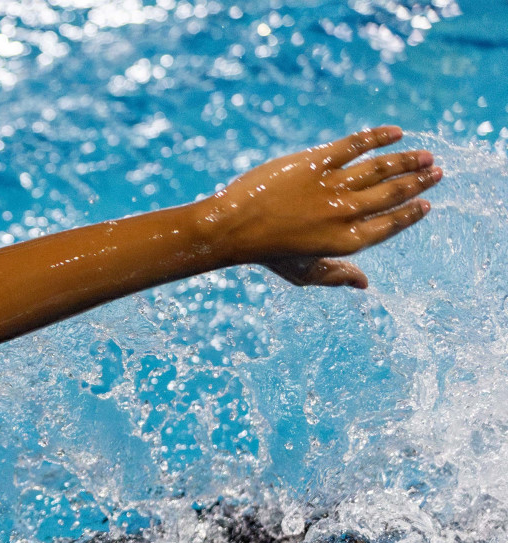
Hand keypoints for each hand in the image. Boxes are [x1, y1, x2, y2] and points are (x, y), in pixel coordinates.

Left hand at [200, 126, 440, 288]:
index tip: (426, 204)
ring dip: (407, 160)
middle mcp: (344, 214)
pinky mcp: (316, 162)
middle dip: (418, 182)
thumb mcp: (302, 273)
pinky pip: (356, 145)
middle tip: (436, 172)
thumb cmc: (267, 253)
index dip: (411, 214)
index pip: (390, 225)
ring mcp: (331, 187)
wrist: (231, 227)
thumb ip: (336, 276)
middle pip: (392, 194)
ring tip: (425, 156)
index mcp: (345, 242)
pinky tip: (396, 133)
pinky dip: (379, 137)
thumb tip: (364, 284)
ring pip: (380, 168)